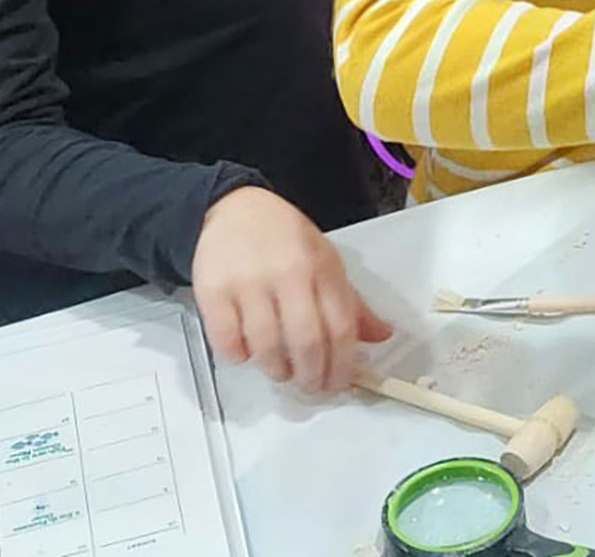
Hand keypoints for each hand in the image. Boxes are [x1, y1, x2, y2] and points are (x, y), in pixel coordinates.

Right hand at [191, 186, 392, 393]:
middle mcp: (287, 274)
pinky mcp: (213, 291)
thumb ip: (351, 302)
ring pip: (266, 347)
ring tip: (282, 371)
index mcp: (322, 267)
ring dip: (277, 370)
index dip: (343, 364)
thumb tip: (381, 335)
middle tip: (311, 386)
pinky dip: (240, 356)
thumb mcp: (326, 260)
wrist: (235, 208)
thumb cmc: (285, 239)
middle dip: (312, 376)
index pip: (341, 326)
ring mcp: (248, 283)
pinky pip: (227, 341)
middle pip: (306, 342)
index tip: (340, 382)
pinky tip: (248, 352)